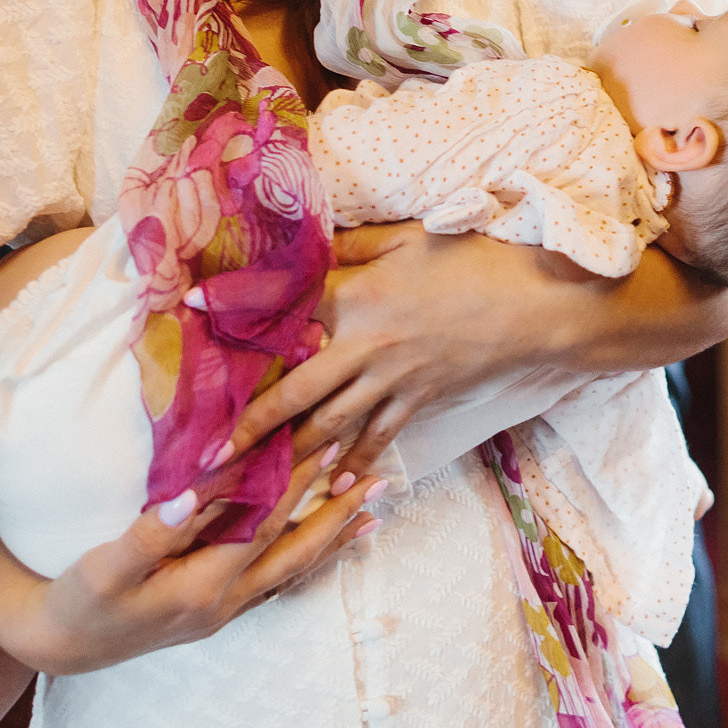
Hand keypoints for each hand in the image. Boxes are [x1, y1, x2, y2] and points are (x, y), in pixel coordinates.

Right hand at [0, 436, 378, 674]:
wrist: (59, 643)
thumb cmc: (78, 600)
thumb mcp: (104, 568)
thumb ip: (148, 533)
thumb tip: (191, 494)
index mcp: (203, 586)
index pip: (264, 526)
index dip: (296, 485)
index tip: (328, 447)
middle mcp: (224, 602)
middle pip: (293, 551)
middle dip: (336, 515)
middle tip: (377, 481)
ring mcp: (223, 610)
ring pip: (290, 569)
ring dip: (330, 538)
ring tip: (370, 513)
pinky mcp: (214, 609)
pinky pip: (274, 580)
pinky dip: (304, 558)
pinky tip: (320, 545)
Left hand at [230, 224, 587, 477]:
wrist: (539, 309)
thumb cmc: (476, 263)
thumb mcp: (410, 237)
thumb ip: (353, 245)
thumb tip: (307, 242)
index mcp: (359, 302)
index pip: (285, 316)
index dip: (237, 319)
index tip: (188, 323)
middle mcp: (366, 350)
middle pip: (293, 396)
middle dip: (244, 434)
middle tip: (201, 464)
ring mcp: (393, 384)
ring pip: (328, 429)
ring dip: (285, 462)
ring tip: (246, 490)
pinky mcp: (419, 403)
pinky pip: (376, 439)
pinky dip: (350, 466)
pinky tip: (328, 489)